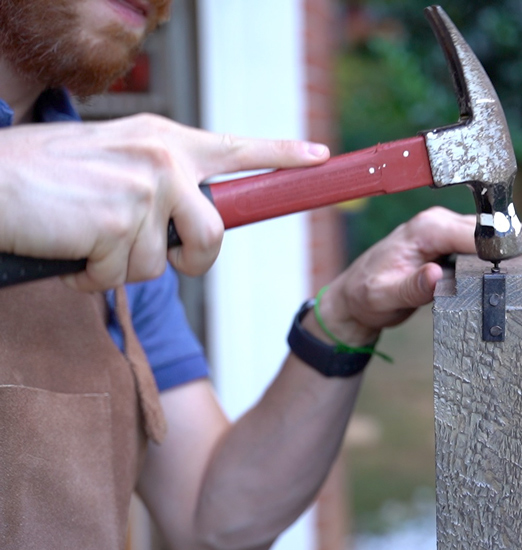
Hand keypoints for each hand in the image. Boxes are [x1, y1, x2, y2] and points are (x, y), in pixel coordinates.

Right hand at [0, 113, 329, 290]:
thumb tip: (192, 213)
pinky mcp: (121, 222)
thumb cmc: (44, 175)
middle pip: (214, 234)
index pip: (238, 147)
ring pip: (161, 264)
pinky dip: (93, 277)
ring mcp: (145, 189)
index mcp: (164, 140)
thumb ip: (159, 179)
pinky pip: (123, 277)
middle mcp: (163, 159)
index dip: (283, 154)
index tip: (319, 156)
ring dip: (123, 267)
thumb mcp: (114, 158)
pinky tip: (69, 250)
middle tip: (159, 257)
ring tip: (87, 240)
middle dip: (190, 261)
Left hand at [313, 207, 521, 345]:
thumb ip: (410, 287)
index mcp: (425, 229)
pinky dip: (508, 253)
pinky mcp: (450, 244)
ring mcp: (446, 232)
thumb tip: (435, 276)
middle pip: (491, 228)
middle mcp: (438, 223)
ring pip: (492, 235)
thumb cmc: (367, 293)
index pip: (475, 232)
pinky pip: (484, 245)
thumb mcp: (383, 295)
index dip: (510, 241)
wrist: (356, 295)